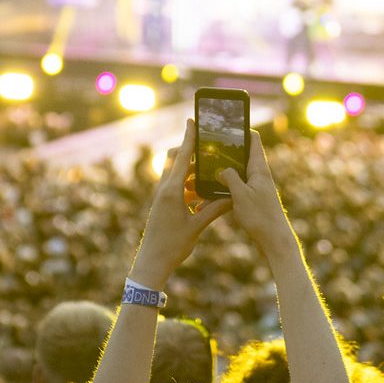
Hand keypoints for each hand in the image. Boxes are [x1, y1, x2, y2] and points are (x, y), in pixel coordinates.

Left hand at [130, 121, 232, 286]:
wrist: (152, 262)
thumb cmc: (172, 246)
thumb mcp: (196, 227)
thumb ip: (214, 210)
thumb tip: (231, 197)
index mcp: (172, 191)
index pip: (182, 158)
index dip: (188, 138)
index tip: (192, 120)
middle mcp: (164, 190)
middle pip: (176, 160)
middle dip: (191, 153)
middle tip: (209, 149)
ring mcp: (162, 196)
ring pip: (177, 174)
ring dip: (192, 172)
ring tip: (211, 172)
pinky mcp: (163, 204)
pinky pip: (177, 187)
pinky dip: (189, 186)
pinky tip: (203, 192)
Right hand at [218, 130, 293, 253]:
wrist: (274, 241)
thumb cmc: (261, 218)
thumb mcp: (241, 195)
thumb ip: (230, 178)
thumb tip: (221, 169)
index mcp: (259, 170)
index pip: (253, 140)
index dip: (242, 129)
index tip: (227, 124)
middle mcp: (259, 176)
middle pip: (241, 155)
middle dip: (224, 151)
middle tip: (206, 148)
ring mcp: (256, 188)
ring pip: (235, 174)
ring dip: (220, 173)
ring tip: (201, 173)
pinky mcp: (252, 200)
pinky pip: (234, 189)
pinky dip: (221, 190)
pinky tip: (207, 198)